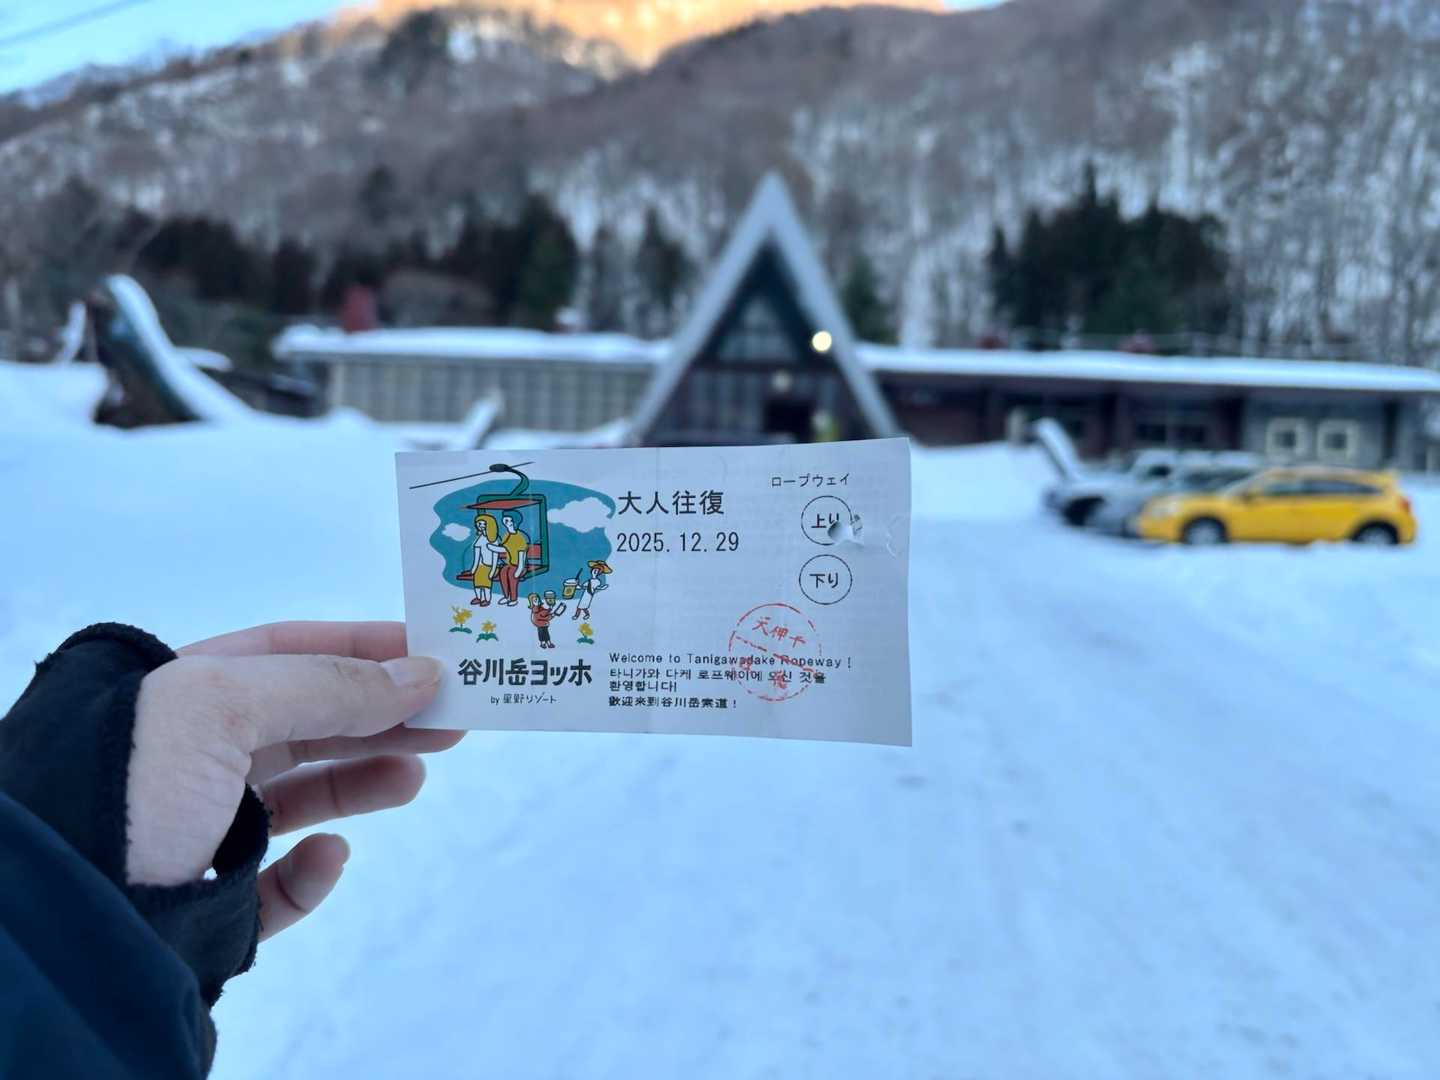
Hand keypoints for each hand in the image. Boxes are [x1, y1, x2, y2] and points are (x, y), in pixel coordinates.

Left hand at [127, 621, 462, 940]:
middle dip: (383, 715)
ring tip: (416, 775)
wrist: (60, 914)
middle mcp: (193, 756)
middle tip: (454, 714)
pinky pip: (277, 884)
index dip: (363, 647)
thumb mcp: (225, 707)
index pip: (289, 653)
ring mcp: (202, 831)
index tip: (433, 651)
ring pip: (303, 800)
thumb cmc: (131, 783)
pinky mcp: (211, 904)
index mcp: (183, 693)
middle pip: (309, 723)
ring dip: (364, 783)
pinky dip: (313, 870)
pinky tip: (329, 855)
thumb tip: (420, 673)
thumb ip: (328, 685)